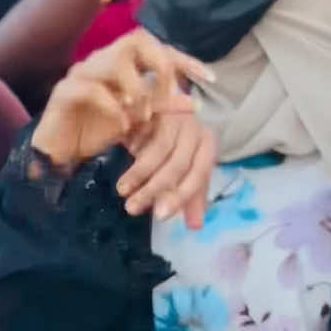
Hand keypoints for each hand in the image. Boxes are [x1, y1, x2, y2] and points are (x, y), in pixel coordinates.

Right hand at [31, 29, 213, 170]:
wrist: (62, 151)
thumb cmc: (100, 129)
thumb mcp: (139, 118)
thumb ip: (164, 107)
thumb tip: (195, 103)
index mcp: (122, 62)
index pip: (157, 47)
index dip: (184, 59)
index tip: (209, 77)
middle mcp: (102, 59)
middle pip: (136, 40)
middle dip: (160, 65)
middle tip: (169, 95)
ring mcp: (82, 73)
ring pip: (114, 60)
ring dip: (137, 89)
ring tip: (144, 114)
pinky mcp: (64, 92)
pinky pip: (92, 90)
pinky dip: (114, 108)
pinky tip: (124, 126)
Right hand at [118, 111, 216, 227]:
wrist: (168, 103)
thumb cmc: (180, 142)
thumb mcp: (189, 167)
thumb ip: (191, 196)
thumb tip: (195, 227)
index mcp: (208, 145)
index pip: (199, 174)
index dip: (181, 195)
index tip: (160, 215)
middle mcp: (194, 129)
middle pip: (177, 164)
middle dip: (154, 189)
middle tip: (133, 208)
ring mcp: (175, 116)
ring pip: (158, 150)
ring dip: (138, 174)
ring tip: (122, 190)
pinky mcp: (154, 107)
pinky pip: (143, 131)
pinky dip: (133, 147)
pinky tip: (123, 160)